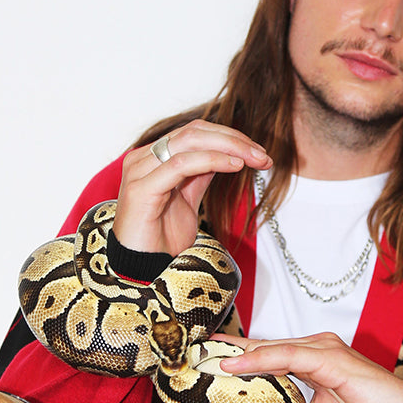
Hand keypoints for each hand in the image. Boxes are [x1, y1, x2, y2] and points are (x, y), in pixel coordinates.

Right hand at [114, 120, 270, 257]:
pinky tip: (234, 166)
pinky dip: (212, 160)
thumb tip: (228, 155)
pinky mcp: (141, 189)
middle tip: (262, 155)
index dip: (230, 137)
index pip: (195, 132)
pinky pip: (180, 165)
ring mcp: (140, 171)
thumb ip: (201, 174)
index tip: (259, 152)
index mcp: (152, 157)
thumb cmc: (161, 239)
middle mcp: (143, 158)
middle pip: (194, 132)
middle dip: (234, 140)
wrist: (142, 270)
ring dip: (229, 147)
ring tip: (255, 159)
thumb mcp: (188, 200)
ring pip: (189, 141)